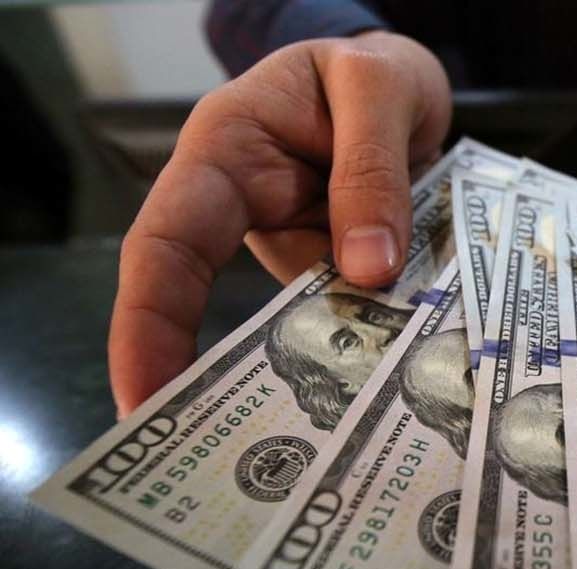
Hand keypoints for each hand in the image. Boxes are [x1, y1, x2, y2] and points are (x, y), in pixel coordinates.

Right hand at [109, 31, 450, 416]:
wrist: (406, 76)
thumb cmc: (372, 69)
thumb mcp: (379, 88)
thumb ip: (371, 169)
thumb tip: (368, 271)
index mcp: (225, 154)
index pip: (165, 242)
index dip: (146, 323)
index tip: (142, 397)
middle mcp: (246, 208)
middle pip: (211, 300)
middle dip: (210, 380)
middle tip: (216, 463)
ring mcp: (294, 244)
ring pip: (291, 318)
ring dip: (311, 376)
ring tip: (326, 446)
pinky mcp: (338, 268)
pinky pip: (349, 316)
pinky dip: (371, 352)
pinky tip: (396, 397)